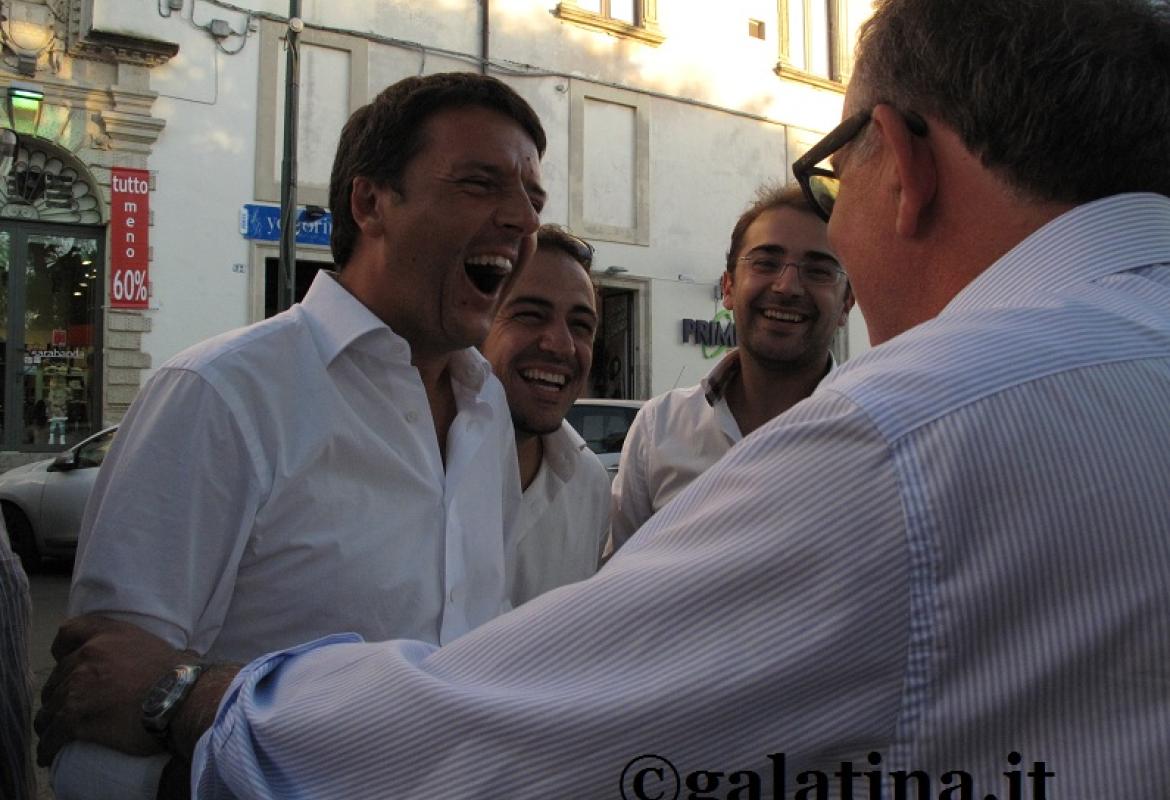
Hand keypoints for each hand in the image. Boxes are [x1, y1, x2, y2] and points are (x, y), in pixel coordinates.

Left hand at [35, 614, 186, 765]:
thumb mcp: (163, 647)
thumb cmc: (181, 676)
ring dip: (50, 722)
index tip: (64, 660)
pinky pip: (51, 735)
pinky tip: (51, 754)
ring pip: (49, 708)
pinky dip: (48, 746)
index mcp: (108, 635)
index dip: (62, 649)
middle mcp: (87, 655)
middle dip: (60, 694)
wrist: (182, 700)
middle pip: (57, 677)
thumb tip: (186, 656)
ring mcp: (78, 686)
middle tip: (70, 709)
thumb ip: (151, 650)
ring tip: (55, 735)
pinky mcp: (74, 718)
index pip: (69, 632)